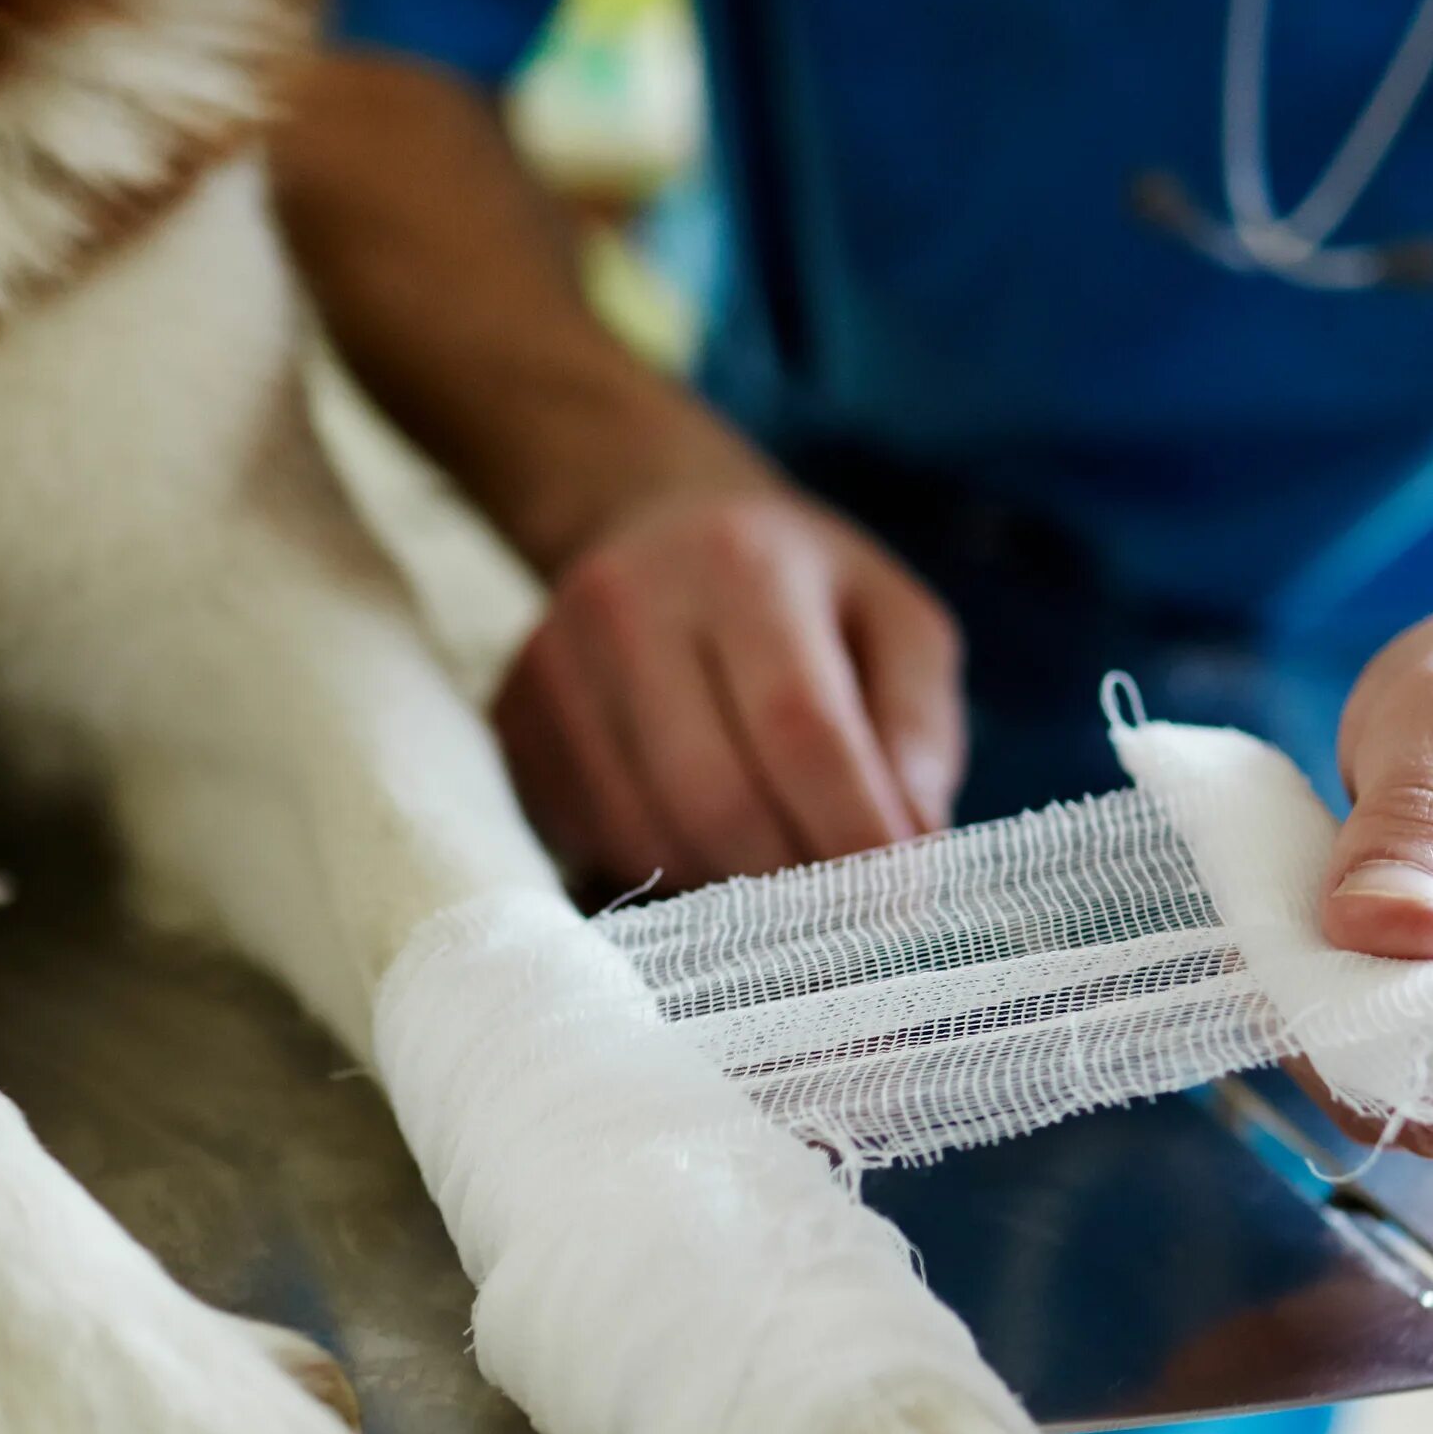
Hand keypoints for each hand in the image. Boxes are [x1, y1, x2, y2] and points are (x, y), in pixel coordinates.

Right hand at [494, 488, 965, 887]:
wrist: (650, 523)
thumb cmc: (798, 588)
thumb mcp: (896, 621)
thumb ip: (918, 730)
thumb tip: (910, 847)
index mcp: (740, 564)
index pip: (799, 727)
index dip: (853, 832)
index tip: (903, 900)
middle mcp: (627, 606)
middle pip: (713, 800)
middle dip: (793, 883)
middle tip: (845, 910)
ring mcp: (554, 669)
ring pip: (647, 839)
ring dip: (729, 894)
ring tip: (781, 875)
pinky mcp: (513, 726)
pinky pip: (594, 844)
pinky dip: (665, 875)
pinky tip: (706, 844)